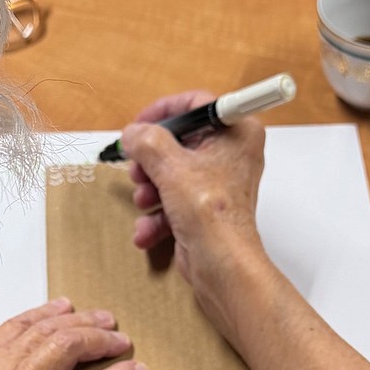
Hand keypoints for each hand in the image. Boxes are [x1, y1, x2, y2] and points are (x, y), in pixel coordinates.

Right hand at [122, 90, 268, 341]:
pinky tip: (149, 230)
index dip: (164, 111)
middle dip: (151, 161)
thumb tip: (133, 133)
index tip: (141, 124)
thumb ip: (147, 141)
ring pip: (170, 173)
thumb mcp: (171, 167)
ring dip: (150, 190)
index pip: (197, 104)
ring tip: (145, 202)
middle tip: (139, 170)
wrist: (221, 266)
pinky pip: (172, 200)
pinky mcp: (204, 208)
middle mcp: (231, 154)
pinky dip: (158, 215)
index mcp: (236, 133)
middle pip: (178, 142)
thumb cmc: (213, 217)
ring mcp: (217, 183)